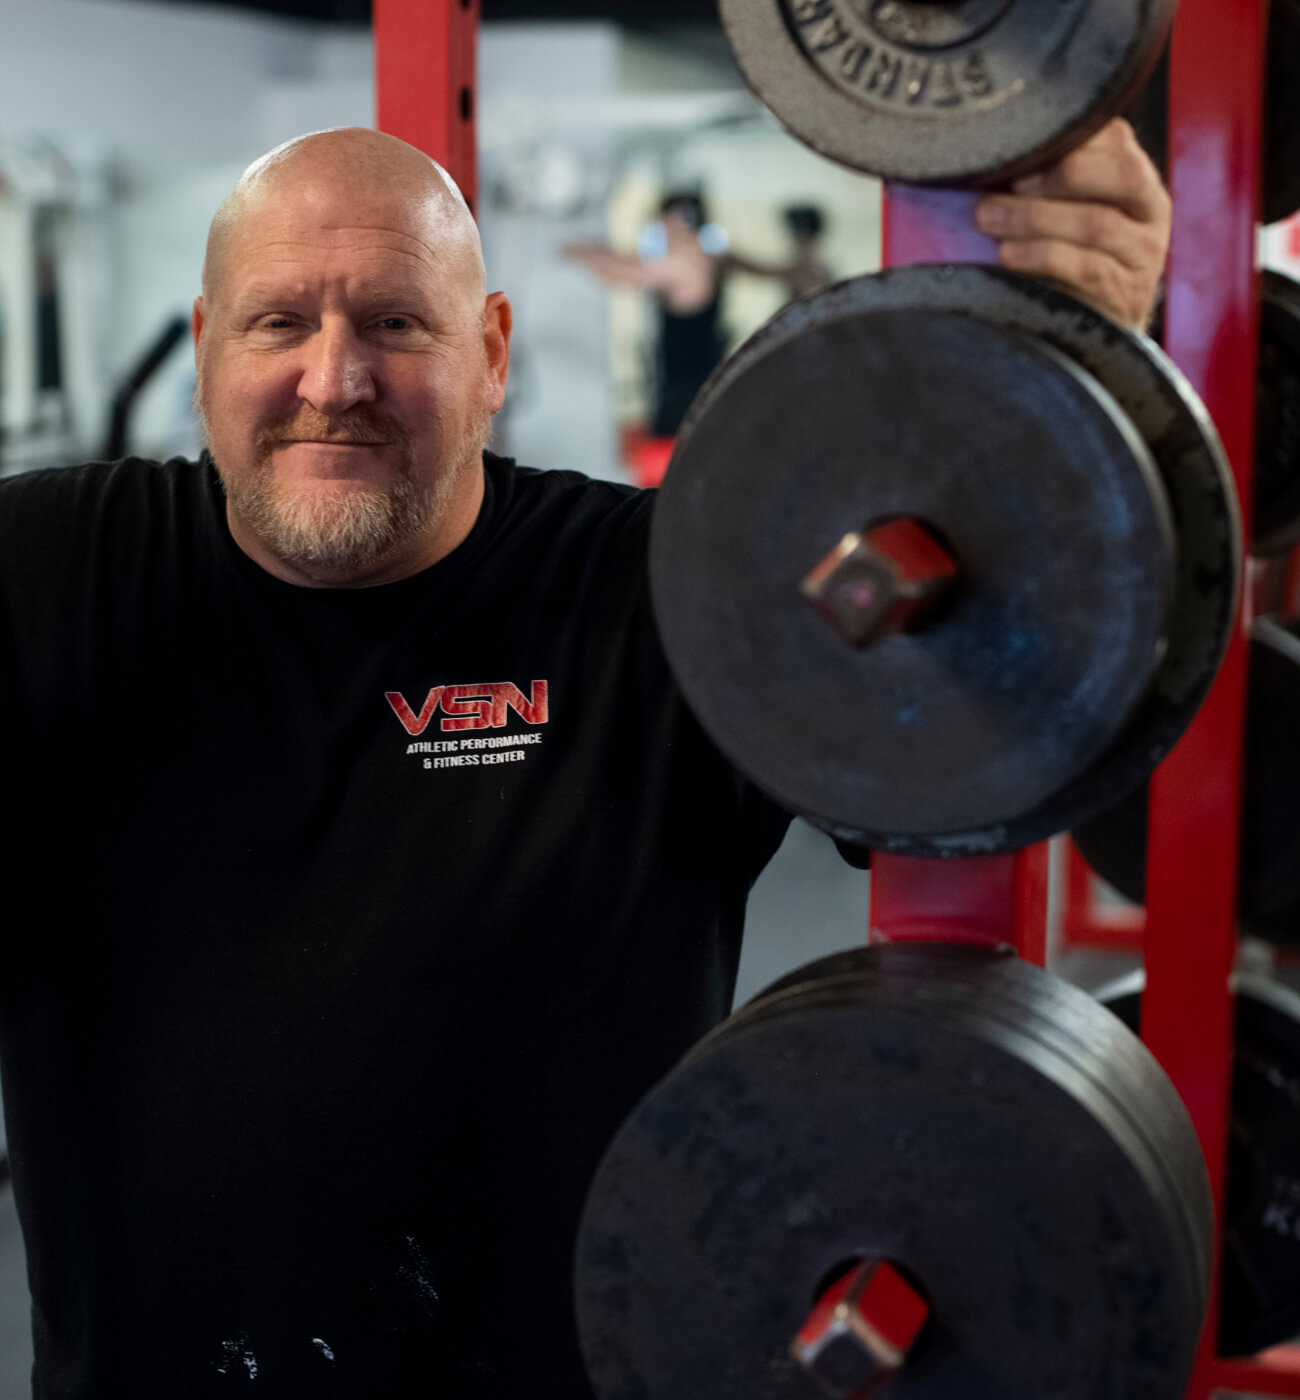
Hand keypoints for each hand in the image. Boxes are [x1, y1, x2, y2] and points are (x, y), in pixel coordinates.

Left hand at [974, 119, 1170, 332]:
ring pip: (1096, 224)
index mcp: (1136, 177)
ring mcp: (1144, 254)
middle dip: (1059, 175)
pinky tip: (1006, 253)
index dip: (1070, 140)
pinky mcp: (1124, 293)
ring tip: (986, 218)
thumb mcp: (1065, 210)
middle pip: (1123, 174)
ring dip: (1034, 218)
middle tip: (1005, 185)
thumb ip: (1047, 179)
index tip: (1021, 150)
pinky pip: (1086, 268)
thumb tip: (991, 157)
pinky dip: (1040, 256)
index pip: (1117, 138)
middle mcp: (1152, 209)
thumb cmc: (1068, 256)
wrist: (1093, 329)